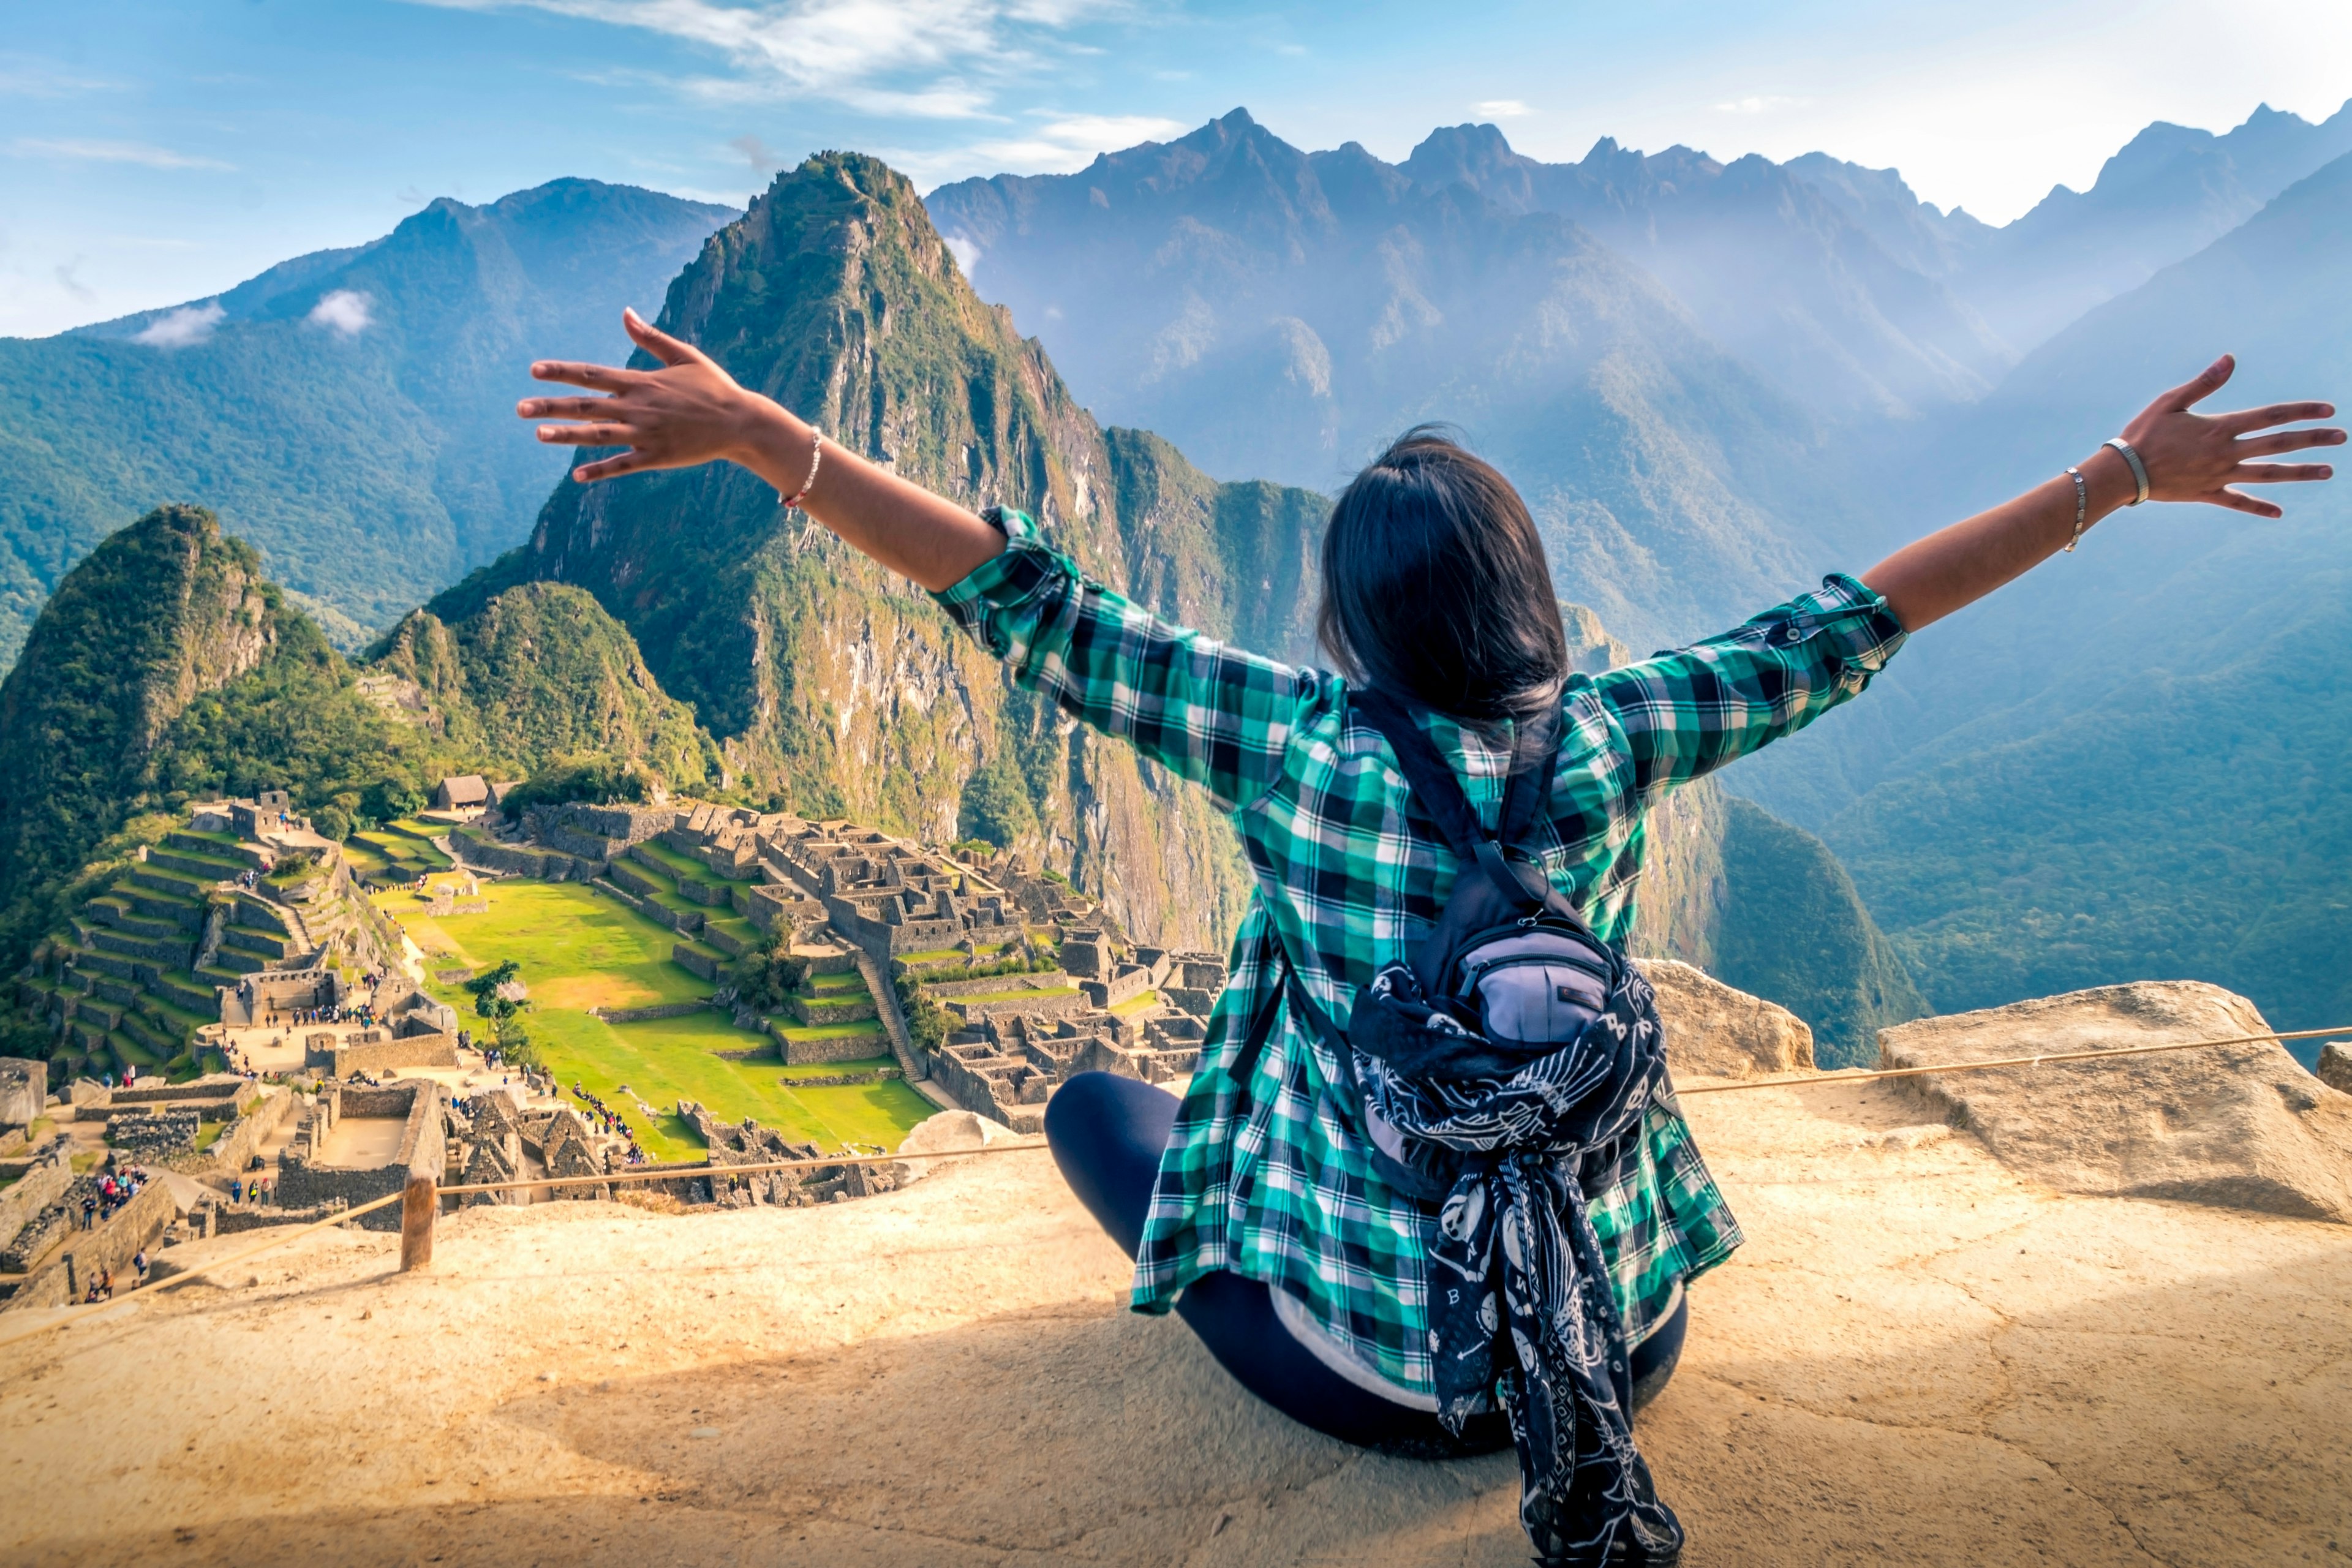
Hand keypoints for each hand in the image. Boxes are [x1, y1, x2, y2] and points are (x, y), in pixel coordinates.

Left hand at [516, 308, 795, 483]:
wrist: (742, 423)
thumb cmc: (714, 387)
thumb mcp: (684, 355)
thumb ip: (650, 337)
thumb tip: (625, 312)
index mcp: (642, 381)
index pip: (592, 375)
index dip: (561, 372)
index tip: (534, 370)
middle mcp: (638, 407)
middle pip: (585, 406)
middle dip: (550, 405)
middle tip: (519, 408)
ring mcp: (646, 434)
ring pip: (598, 435)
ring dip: (566, 435)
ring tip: (537, 434)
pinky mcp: (657, 457)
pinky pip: (623, 464)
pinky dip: (600, 470)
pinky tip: (577, 476)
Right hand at [2115, 354, 2342, 517]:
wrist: (2123, 471)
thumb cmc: (2143, 432)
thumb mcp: (2170, 401)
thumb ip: (2204, 382)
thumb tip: (2230, 359)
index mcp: (2220, 427)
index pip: (2271, 416)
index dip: (2302, 411)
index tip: (2328, 409)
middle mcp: (2226, 452)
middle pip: (2279, 444)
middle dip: (2313, 440)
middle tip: (2342, 437)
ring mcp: (2219, 475)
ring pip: (2268, 474)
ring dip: (2300, 472)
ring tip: (2328, 472)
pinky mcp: (2207, 493)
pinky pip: (2238, 501)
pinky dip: (2259, 507)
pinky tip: (2279, 513)